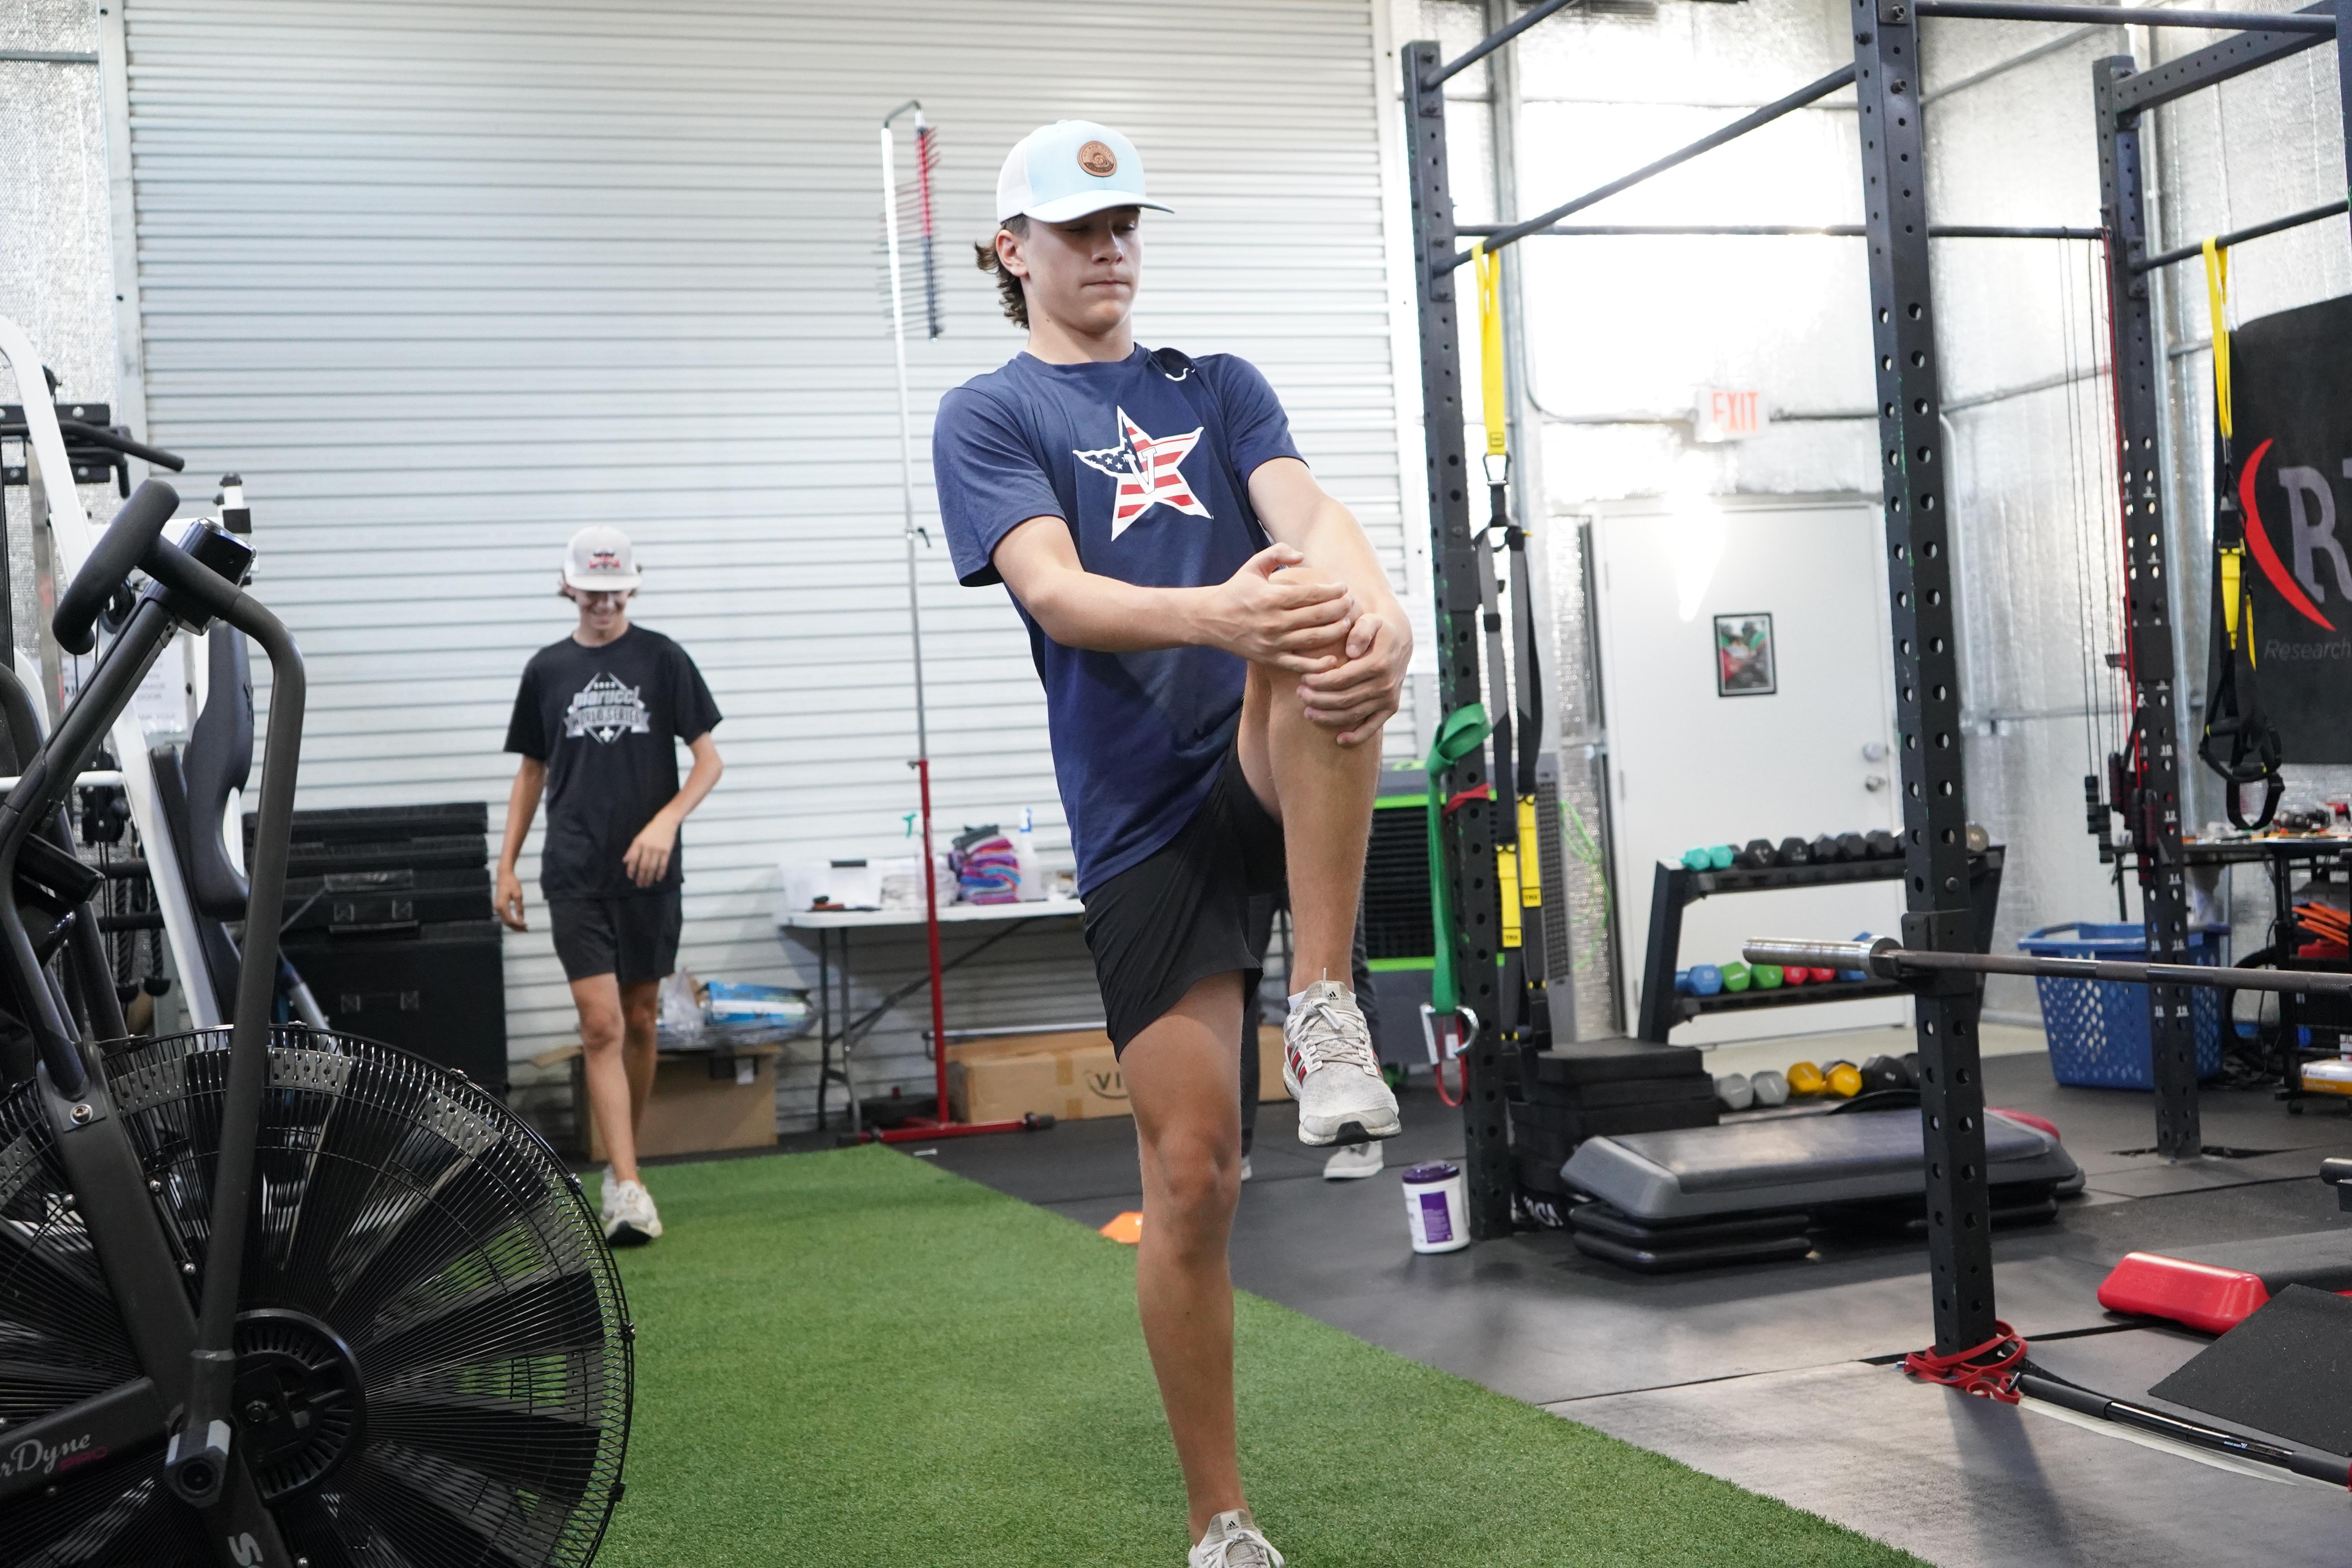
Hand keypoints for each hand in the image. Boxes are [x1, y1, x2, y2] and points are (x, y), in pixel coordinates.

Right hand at [495, 866, 527, 931]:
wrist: (503, 875)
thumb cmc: (512, 883)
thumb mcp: (518, 895)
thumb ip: (519, 908)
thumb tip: (522, 920)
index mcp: (502, 905)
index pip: (510, 920)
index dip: (518, 925)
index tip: (526, 926)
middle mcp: (497, 908)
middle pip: (507, 922)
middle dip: (516, 927)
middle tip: (527, 930)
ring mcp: (496, 908)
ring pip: (505, 921)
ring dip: (514, 925)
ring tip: (524, 928)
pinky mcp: (498, 906)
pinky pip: (504, 917)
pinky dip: (511, 921)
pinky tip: (518, 922)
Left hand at [624, 813, 679, 886]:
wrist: (666, 822)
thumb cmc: (650, 831)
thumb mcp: (638, 838)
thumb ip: (631, 850)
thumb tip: (624, 861)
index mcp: (639, 843)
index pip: (633, 859)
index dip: (631, 869)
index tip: (630, 877)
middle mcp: (648, 847)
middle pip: (643, 866)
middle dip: (641, 877)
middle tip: (639, 884)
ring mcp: (658, 850)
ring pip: (653, 867)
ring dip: (649, 877)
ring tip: (647, 884)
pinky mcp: (667, 851)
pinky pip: (663, 865)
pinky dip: (661, 873)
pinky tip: (658, 879)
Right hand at [1196, 545, 1357, 672]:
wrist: (1209, 619)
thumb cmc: (1236, 590)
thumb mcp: (1252, 565)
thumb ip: (1277, 553)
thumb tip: (1302, 555)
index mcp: (1271, 597)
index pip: (1311, 594)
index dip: (1332, 591)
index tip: (1344, 588)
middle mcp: (1274, 621)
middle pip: (1317, 616)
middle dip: (1340, 609)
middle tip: (1351, 604)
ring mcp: (1273, 642)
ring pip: (1313, 639)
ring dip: (1334, 631)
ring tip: (1346, 624)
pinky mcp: (1270, 658)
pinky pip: (1299, 665)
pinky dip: (1317, 666)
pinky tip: (1333, 660)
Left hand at [1299, 609, 1409, 747]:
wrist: (1397, 642)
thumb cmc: (1376, 629)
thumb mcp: (1370, 620)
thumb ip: (1360, 630)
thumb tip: (1351, 650)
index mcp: (1379, 662)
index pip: (1342, 678)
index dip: (1320, 681)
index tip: (1303, 678)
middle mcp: (1385, 683)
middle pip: (1344, 698)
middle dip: (1318, 699)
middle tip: (1300, 694)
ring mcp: (1388, 698)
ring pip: (1353, 714)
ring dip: (1328, 717)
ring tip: (1308, 712)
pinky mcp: (1390, 708)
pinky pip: (1373, 727)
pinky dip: (1357, 736)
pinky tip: (1339, 740)